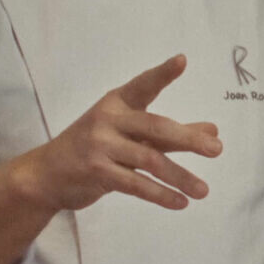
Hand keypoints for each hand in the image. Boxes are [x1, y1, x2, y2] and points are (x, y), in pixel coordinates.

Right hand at [15, 54, 222, 211]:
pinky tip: (180, 203)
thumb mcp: (130, 133)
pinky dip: (160, 194)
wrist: (46, 174)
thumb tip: (214, 131)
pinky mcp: (96, 172)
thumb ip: (171, 133)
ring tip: (204, 191)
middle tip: (217, 149)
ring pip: (150, 160)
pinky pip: (135, 184)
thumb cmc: (96, 147)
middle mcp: (108, 119)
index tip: (182, 61)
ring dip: (180, 177)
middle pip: (156, 127)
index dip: (162, 74)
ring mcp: (99, 146)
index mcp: (117, 103)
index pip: (143, 85)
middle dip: (189, 139)